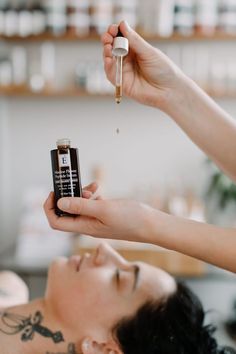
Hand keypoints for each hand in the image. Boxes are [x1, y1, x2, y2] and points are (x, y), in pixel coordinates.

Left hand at [44, 190, 158, 242]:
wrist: (151, 224)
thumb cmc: (131, 220)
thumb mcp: (104, 209)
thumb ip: (81, 206)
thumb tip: (59, 202)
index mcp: (85, 227)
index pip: (57, 222)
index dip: (50, 208)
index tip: (54, 193)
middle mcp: (88, 225)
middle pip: (66, 212)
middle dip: (68, 196)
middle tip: (75, 185)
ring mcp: (96, 220)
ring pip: (79, 205)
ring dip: (82, 193)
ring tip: (93, 186)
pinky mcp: (104, 214)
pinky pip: (91, 203)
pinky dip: (92, 194)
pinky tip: (99, 187)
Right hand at [102, 21, 185, 109]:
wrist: (168, 91)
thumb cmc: (163, 70)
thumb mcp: (149, 52)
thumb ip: (134, 40)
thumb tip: (122, 24)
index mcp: (136, 49)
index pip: (121, 37)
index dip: (115, 32)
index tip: (113, 28)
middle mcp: (128, 59)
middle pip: (113, 47)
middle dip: (108, 40)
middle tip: (108, 37)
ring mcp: (124, 71)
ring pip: (109, 59)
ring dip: (106, 52)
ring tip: (108, 47)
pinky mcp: (122, 83)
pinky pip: (111, 74)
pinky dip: (108, 66)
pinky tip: (109, 60)